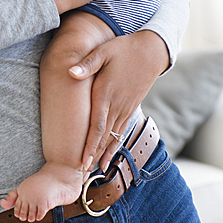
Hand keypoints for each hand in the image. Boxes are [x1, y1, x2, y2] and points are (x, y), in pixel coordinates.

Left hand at [69, 30, 168, 168]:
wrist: (152, 51)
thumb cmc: (123, 49)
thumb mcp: (103, 51)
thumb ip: (87, 64)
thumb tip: (71, 72)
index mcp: (106, 93)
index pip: (97, 125)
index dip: (89, 144)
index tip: (83, 160)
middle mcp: (117, 105)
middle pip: (104, 135)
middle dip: (94, 154)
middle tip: (84, 173)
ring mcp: (126, 108)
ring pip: (114, 135)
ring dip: (105, 153)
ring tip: (97, 170)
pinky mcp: (131, 107)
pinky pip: (122, 129)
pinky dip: (114, 143)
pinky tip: (109, 154)